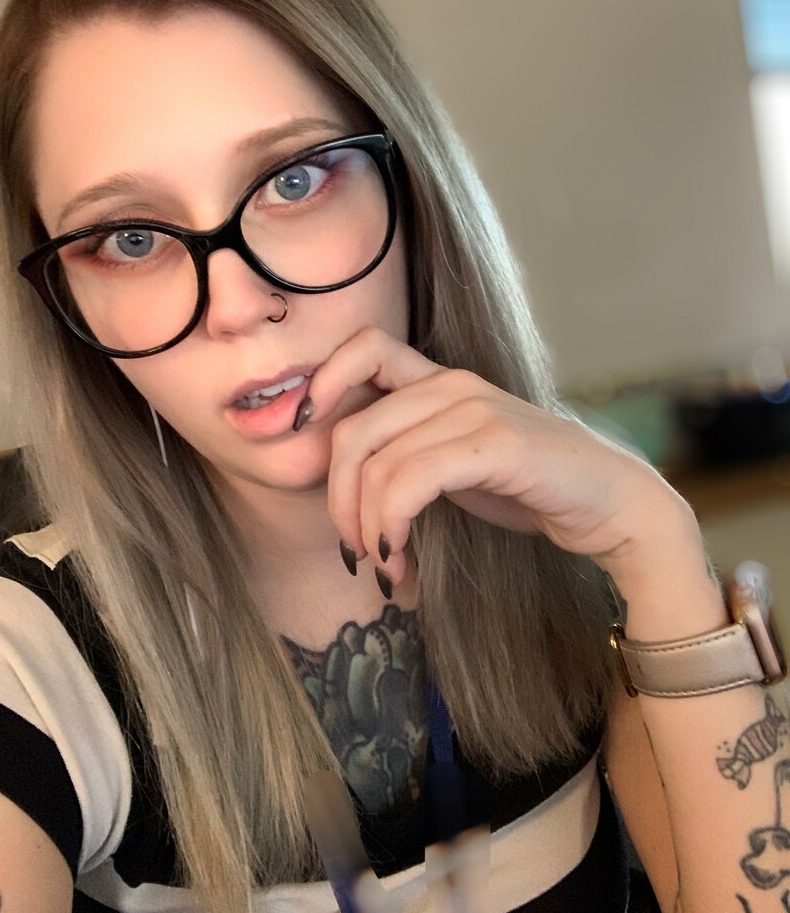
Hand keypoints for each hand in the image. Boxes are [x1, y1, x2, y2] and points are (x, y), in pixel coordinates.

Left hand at [300, 326, 694, 586]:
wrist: (608, 504)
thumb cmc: (526, 487)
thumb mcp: (452, 464)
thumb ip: (405, 457)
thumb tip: (344, 486)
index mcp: (439, 382)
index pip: (364, 349)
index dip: (323, 382)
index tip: (302, 437)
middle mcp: (452, 385)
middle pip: (354, 427)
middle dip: (338, 497)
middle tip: (353, 550)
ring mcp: (475, 409)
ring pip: (378, 461)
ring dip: (366, 525)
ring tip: (383, 563)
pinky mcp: (496, 443)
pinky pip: (412, 479)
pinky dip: (391, 524)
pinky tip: (400, 555)